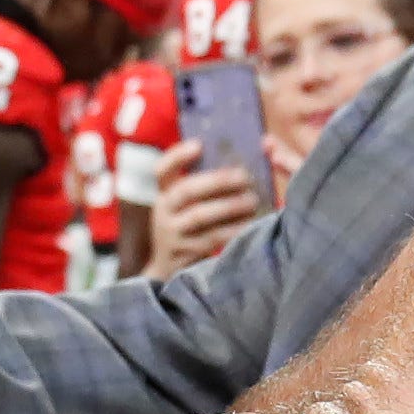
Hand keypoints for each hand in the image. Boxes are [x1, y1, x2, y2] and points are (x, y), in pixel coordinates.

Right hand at [136, 143, 261, 276]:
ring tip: (252, 200)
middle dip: (217, 180)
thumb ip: (201, 187)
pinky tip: (250, 223)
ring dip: (229, 206)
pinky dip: (233, 230)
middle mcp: (162, 211)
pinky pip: (212, 239)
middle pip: (186, 190)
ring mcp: (172, 234)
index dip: (178, 156)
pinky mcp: (186, 254)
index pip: (161, 169)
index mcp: (163, 194)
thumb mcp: (182, 206)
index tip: (200, 144)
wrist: (168, 269)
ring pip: (200, 215)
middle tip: (245, 176)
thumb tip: (238, 161)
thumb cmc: (187, 227)